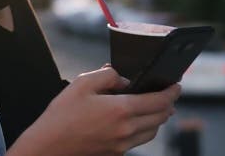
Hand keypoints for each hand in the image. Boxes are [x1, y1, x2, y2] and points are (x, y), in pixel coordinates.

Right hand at [8, 66, 180, 155]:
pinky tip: (136, 122)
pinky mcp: (115, 154)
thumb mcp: (82, 84)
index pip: (158, 101)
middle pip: (160, 118)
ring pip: (152, 132)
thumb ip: (107, 76)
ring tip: (156, 108)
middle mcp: (126, 130)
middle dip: (168, 104)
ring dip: (158, 119)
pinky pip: (138, 141)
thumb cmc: (62, 115)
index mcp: (120, 110)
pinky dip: (144, 130)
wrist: (48, 147)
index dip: (171, 92)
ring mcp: (122, 145)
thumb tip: (124, 78)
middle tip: (169, 95)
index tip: (176, 85)